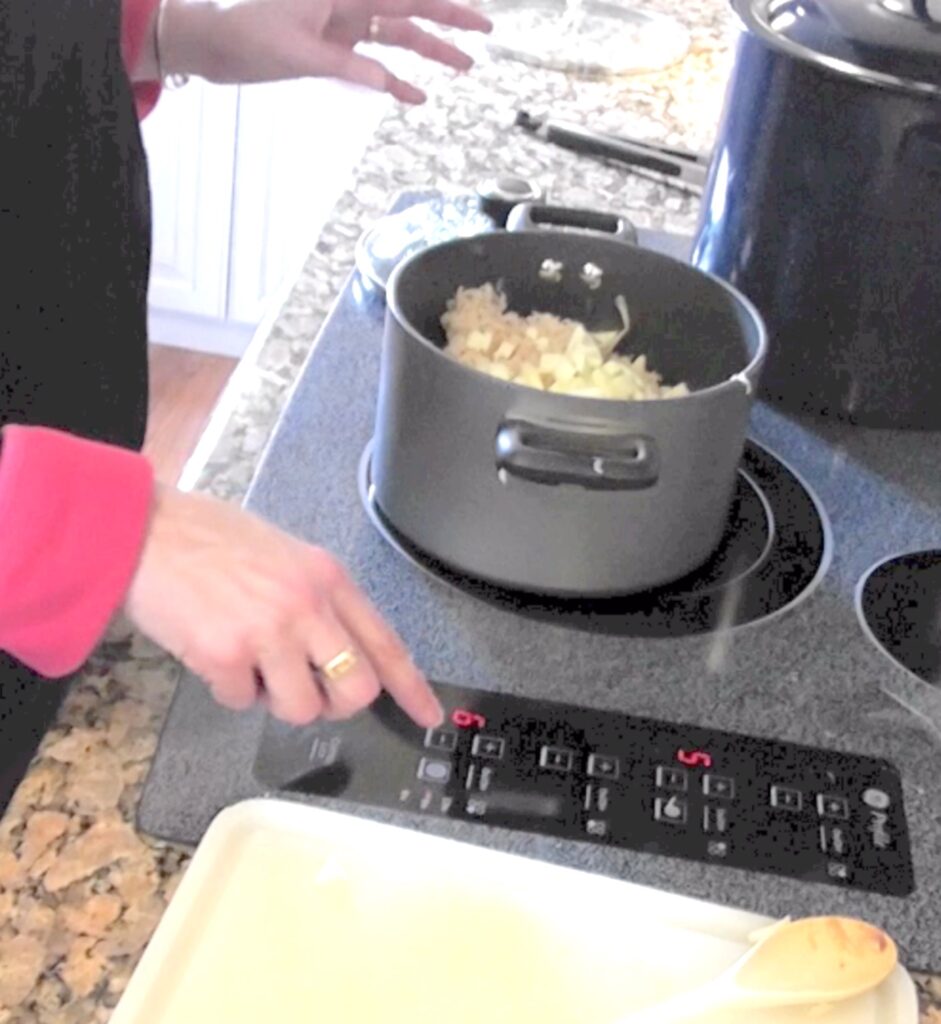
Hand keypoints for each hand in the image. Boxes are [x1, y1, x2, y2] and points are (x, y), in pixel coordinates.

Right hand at [124, 484, 443, 727]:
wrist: (146, 530)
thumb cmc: (212, 540)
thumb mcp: (287, 556)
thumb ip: (320, 600)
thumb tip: (341, 653)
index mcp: (329, 579)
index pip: (386, 642)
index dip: (411, 687)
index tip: (429, 717)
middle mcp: (308, 605)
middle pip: (356, 689)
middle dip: (334, 703)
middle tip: (306, 690)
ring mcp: (269, 632)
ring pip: (301, 708)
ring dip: (274, 699)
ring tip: (249, 663)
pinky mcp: (226, 655)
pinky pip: (242, 703)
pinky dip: (228, 690)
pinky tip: (213, 654)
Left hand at [158, 0, 492, 103]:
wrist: (215, 45)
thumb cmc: (249, 37)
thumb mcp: (297, 54)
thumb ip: (345, 66)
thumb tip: (388, 84)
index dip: (444, 8)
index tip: (479, 19)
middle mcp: (349, 3)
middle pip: (409, 11)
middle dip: (448, 22)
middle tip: (484, 34)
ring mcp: (343, 25)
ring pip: (396, 37)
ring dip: (428, 53)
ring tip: (463, 67)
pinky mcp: (334, 47)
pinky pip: (373, 63)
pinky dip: (393, 79)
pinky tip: (416, 97)